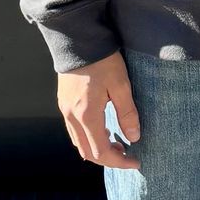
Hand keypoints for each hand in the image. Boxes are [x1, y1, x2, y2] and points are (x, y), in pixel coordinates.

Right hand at [57, 51, 140, 168]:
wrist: (77, 38)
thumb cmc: (101, 59)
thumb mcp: (120, 84)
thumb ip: (127, 113)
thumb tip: (134, 137)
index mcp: (87, 115)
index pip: (101, 152)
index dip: (119, 162)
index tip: (136, 161)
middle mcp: (72, 117)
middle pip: (87, 152)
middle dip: (108, 158)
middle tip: (127, 154)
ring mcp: (65, 110)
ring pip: (79, 143)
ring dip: (97, 148)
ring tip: (117, 141)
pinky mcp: (64, 102)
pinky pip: (74, 130)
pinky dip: (88, 136)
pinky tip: (102, 127)